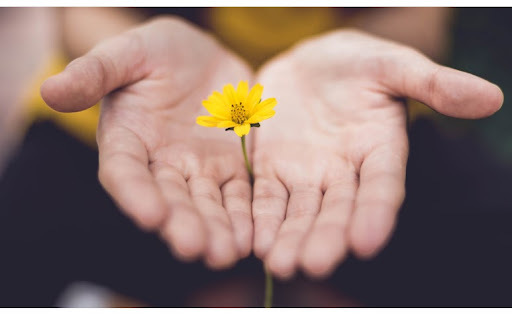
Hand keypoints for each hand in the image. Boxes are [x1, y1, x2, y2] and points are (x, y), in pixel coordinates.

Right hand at [41, 17, 253, 268]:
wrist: (201, 56)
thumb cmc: (156, 52)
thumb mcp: (127, 53)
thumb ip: (95, 72)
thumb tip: (50, 89)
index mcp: (128, 140)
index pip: (125, 172)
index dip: (135, 194)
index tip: (150, 215)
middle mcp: (161, 164)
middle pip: (170, 199)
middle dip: (182, 224)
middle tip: (195, 248)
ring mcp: (198, 169)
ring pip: (207, 204)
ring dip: (216, 229)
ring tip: (226, 253)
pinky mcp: (231, 167)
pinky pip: (239, 194)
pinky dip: (245, 215)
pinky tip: (253, 236)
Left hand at [252, 29, 502, 278]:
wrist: (309, 63)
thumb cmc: (357, 63)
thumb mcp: (392, 64)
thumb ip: (433, 83)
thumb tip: (491, 98)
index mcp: (380, 150)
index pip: (382, 187)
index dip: (376, 213)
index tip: (367, 242)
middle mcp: (344, 172)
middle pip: (337, 210)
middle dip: (326, 237)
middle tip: (314, 265)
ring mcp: (307, 174)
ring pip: (300, 212)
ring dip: (290, 238)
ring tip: (281, 264)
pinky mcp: (273, 170)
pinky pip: (266, 198)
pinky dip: (261, 219)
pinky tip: (255, 242)